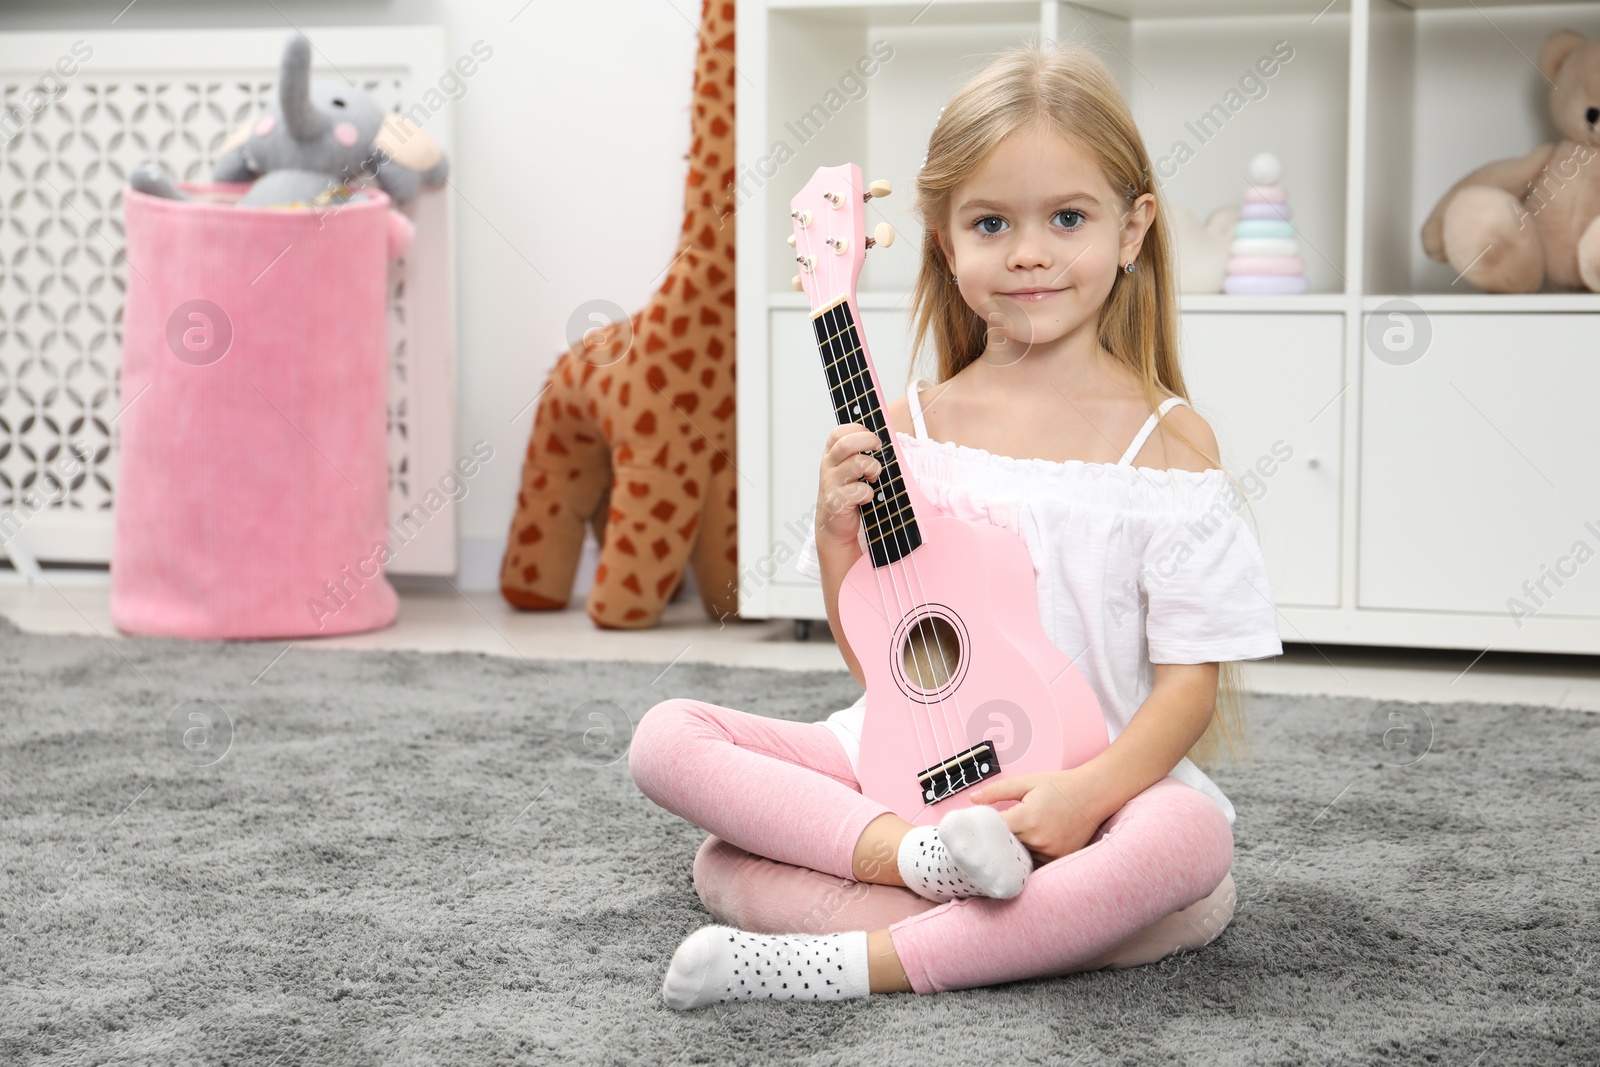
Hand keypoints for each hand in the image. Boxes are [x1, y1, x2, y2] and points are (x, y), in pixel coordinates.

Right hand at [815, 422, 885, 550]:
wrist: (833, 527)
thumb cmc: (846, 495)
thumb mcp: (848, 470)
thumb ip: (859, 454)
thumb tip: (882, 441)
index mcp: (831, 455)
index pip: (838, 432)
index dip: (858, 430)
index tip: (872, 439)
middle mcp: (828, 466)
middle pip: (847, 443)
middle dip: (869, 442)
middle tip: (878, 449)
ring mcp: (830, 483)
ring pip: (857, 463)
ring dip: (873, 468)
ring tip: (873, 477)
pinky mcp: (836, 501)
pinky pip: (860, 490)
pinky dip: (869, 493)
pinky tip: (866, 498)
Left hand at [967, 767, 1106, 862]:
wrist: (1095, 793)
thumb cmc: (1061, 786)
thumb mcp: (1027, 782)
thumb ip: (997, 791)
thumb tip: (972, 799)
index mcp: (1027, 818)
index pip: (993, 831)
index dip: (981, 829)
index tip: (973, 829)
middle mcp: (1039, 839)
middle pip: (1004, 846)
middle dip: (995, 840)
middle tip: (985, 836)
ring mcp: (1050, 852)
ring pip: (1019, 857)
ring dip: (1012, 850)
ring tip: (1010, 838)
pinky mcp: (1059, 859)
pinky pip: (1035, 862)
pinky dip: (1028, 855)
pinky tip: (1026, 845)